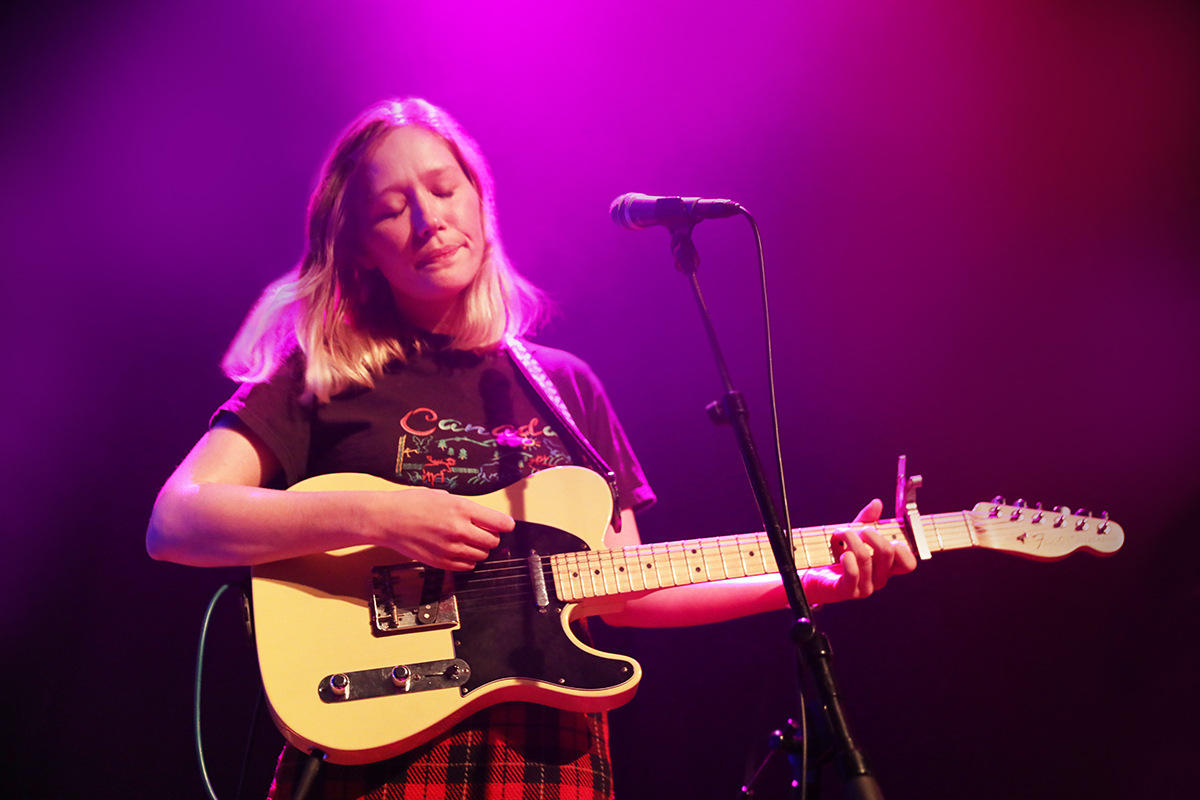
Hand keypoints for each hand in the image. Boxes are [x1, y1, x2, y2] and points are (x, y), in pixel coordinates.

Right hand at [363, 488, 513, 570]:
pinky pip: (467, 566)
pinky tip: (458, 550)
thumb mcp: (444, 496)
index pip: (499, 522)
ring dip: (479, 549)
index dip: (506, 524)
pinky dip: (468, 560)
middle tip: (483, 532)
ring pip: (481, 555)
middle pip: (493, 541)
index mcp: (462, 509)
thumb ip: (466, 508)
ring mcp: (450, 548)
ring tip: (467, 540)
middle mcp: (459, 530)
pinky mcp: (441, 562)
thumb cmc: (412, 504)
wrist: (388, 519)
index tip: (506, 525)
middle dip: (491, 536)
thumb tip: (485, 518)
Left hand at [800, 498, 916, 604]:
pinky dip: (847, 558)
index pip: (908, 563)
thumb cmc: (836, 555)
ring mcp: (864, 587)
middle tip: (858, 529)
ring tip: (840, 532)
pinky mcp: (847, 591)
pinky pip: (853, 572)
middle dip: (871, 533)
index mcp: (886, 567)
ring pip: (866, 557)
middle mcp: (879, 579)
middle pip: (888, 552)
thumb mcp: (854, 534)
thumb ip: (867, 520)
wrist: (812, 575)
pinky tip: (841, 552)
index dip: (903, 548)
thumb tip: (877, 503)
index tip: (886, 534)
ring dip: (851, 538)